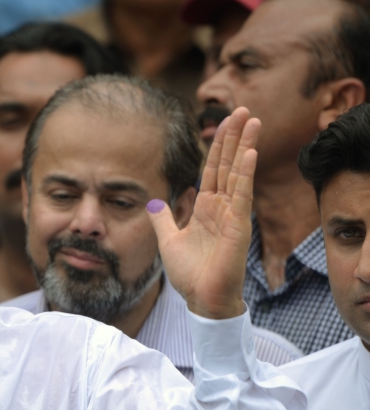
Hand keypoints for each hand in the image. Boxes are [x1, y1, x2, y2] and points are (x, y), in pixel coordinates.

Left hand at [148, 107, 257, 318]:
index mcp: (207, 208)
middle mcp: (222, 208)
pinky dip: (245, 175)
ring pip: (239, 174)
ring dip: (246, 147)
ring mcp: (232, 216)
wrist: (201, 300)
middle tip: (245, 110)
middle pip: (229, 165)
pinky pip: (241, 197)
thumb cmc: (190, 274)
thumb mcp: (168, 240)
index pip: (213, 169)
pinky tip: (250, 154)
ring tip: (254, 121)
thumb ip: (163, 219)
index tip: (225, 122)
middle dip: (236, 137)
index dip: (218, 146)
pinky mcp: (237, 228)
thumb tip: (154, 201)